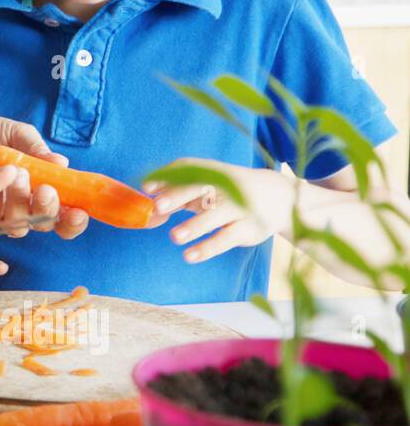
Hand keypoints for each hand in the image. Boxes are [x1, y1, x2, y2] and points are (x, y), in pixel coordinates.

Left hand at [0, 114, 89, 240]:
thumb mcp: (17, 134)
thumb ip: (36, 148)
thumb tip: (62, 163)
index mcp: (47, 187)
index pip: (68, 214)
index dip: (75, 220)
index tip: (79, 211)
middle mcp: (29, 204)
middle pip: (47, 223)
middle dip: (49, 210)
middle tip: (44, 190)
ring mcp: (6, 210)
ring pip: (21, 224)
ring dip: (22, 203)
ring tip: (17, 174)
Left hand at [143, 159, 292, 262]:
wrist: (278, 196)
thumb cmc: (228, 192)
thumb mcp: (206, 188)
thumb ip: (177, 197)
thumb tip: (149, 211)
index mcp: (211, 172)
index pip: (187, 170)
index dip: (167, 178)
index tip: (146, 188)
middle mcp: (225, 186)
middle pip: (201, 188)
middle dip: (179, 196)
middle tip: (158, 206)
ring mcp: (238, 207)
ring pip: (216, 215)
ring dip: (195, 226)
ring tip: (173, 237)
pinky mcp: (248, 229)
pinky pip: (227, 238)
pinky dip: (209, 247)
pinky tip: (190, 255)